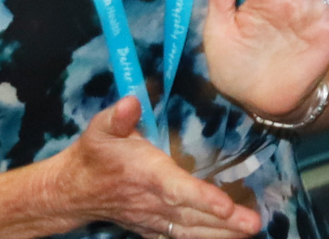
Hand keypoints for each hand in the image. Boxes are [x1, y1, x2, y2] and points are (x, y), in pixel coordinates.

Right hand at [48, 95, 261, 238]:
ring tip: (251, 231)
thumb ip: (118, 117)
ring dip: (221, 233)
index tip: (226, 206)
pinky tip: (230, 238)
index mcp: (146, 174)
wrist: (72, 191)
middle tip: (256, 224)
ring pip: (190, 229)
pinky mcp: (154, 226)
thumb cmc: (94, 154)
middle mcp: (152, 201)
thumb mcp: (101, 129)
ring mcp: (153, 218)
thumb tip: (131, 102)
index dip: (202, 198)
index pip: (177, 189)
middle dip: (224, 222)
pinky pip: (181, 236)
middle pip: (192, 214)